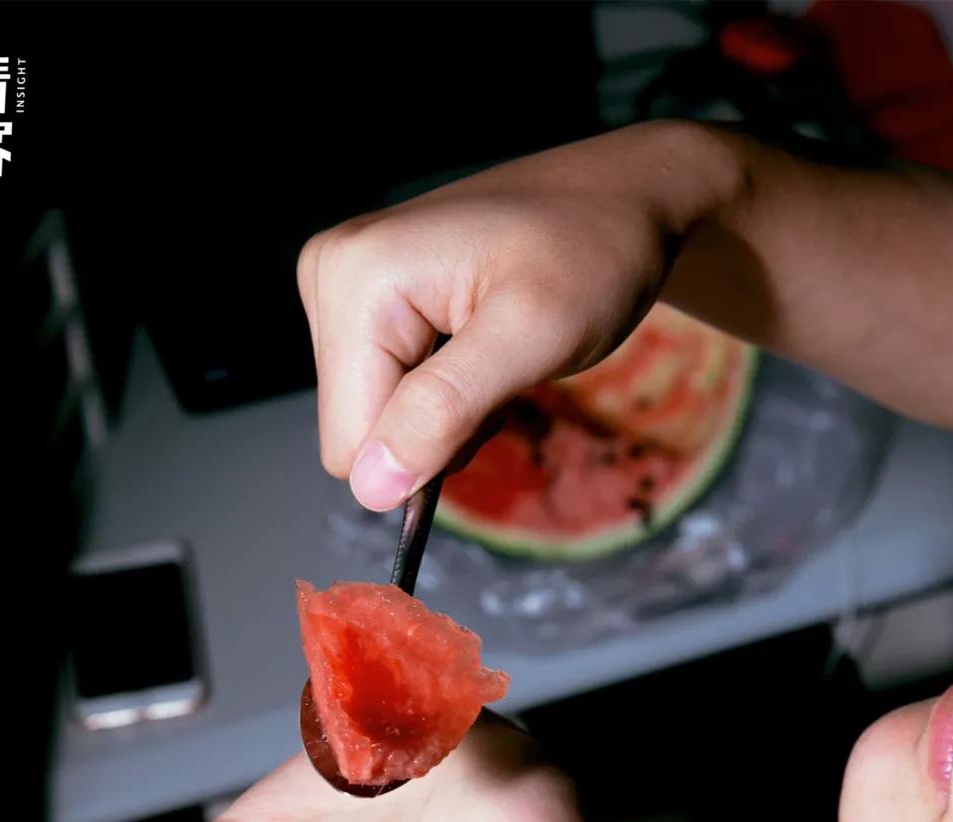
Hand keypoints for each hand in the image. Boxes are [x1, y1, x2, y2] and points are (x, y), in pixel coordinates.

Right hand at [297, 122, 737, 509]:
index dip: (427, 452)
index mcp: (354, 277)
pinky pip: (386, 397)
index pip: (351, 443)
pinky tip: (480, 350)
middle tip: (500, 374)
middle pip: (356, 435)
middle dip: (435, 432)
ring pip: (374, 423)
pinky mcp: (369, 303)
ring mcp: (345, 286)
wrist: (620, 202)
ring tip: (497, 356)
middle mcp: (333, 273)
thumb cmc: (592, 253)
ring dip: (445, 417)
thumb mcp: (533, 335)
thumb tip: (371, 487)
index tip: (492, 401)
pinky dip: (442, 397)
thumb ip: (445, 411)